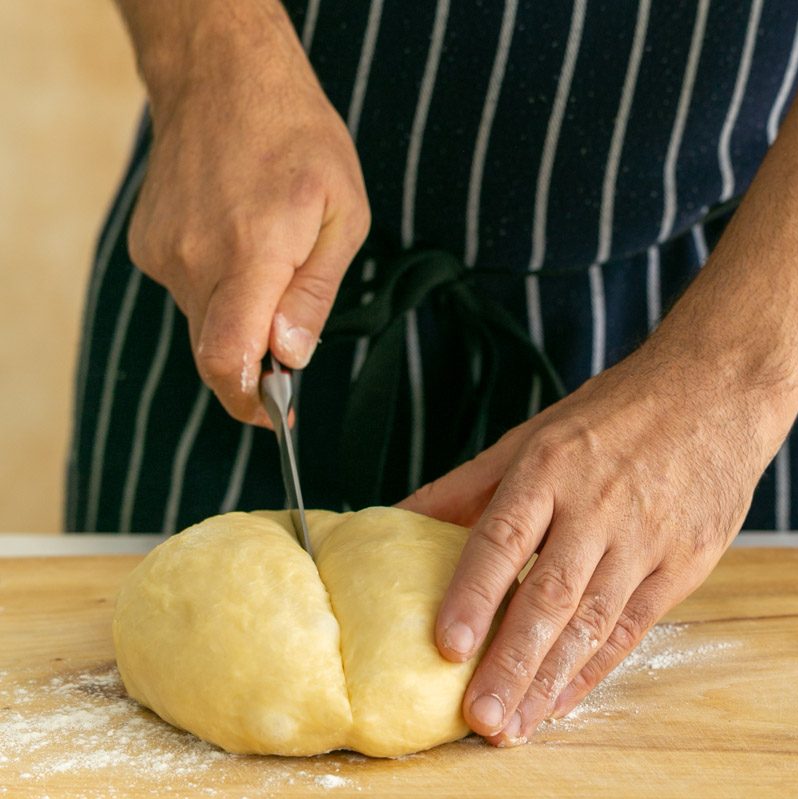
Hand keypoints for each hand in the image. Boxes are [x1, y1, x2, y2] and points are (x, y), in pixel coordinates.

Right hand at [126, 0, 369, 425]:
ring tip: (266, 255)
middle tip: (287, 336)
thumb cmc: (297, 139)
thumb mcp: (342, 216)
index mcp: (251, 255)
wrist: (220, 77)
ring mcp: (164, 253)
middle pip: (215, 350)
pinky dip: (216, 286)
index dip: (248, 401)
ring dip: (238, 314)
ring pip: (202, 321)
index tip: (274, 414)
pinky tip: (234, 238)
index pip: (227, 357)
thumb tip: (290, 358)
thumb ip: (314, 296)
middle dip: (253, 360)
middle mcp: (196, 260)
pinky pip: (186, 291)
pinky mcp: (148, 246)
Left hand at [399, 304, 793, 745]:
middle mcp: (596, 508)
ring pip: (591, 623)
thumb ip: (464, 486)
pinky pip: (633, 629)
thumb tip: (396, 517)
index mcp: (549, 470)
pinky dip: (594, 670)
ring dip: (549, 681)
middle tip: (481, 719)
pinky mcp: (682, 565)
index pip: (503, 540)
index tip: (448, 647)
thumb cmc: (606, 419)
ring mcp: (644, 540)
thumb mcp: (530, 437)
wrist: (711, 394)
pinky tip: (560, 702)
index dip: (474, 595)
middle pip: (549, 596)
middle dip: (512, 662)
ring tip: (513, 727)